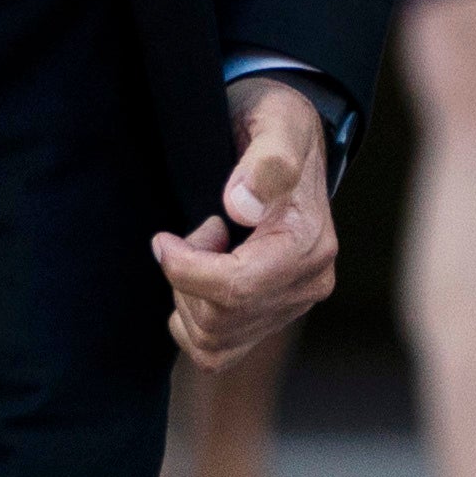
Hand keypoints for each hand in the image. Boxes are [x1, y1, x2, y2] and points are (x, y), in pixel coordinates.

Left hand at [155, 78, 338, 369]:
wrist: (288, 140)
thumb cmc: (276, 128)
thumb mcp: (275, 124)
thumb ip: (266, 161)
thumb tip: (241, 207)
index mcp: (311, 245)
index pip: (237, 288)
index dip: (185, 269)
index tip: (164, 238)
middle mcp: (310, 283)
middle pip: (220, 320)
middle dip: (187, 280)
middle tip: (197, 233)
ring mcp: (292, 305)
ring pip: (213, 341)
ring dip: (188, 300)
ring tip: (204, 251)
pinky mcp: (270, 318)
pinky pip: (217, 352)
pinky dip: (194, 324)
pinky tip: (200, 281)